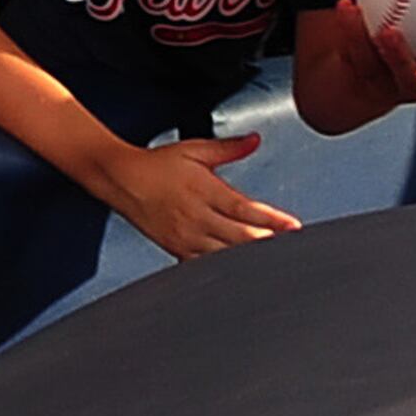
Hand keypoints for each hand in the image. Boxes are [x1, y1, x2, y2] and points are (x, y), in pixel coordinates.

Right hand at [105, 133, 294, 260]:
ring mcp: (186, 238)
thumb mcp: (195, 149)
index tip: (293, 227)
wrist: (122, 180)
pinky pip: (203, 267)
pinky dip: (223, 272)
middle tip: (292, 249)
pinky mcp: (176, 250)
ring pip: (224, 256)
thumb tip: (255, 140)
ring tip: (272, 263)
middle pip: (238, 236)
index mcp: (204, 190)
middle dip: (267, 243)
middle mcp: (196, 217)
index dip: (271, 219)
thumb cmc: (158, 164)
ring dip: (248, 259)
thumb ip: (228, 148)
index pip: (245, 208)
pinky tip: (239, 275)